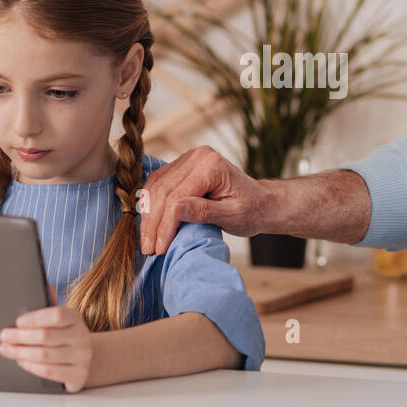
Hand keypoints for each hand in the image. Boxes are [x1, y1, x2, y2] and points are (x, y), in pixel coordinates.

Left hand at [0, 305, 93, 392]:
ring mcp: (81, 357)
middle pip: (46, 336)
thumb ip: (46, 310)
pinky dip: (31, 366)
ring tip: (6, 350)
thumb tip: (29, 300)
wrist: (87, 358)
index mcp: (75, 318)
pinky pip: (49, 371)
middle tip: (4, 337)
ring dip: (20, 352)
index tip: (18, 322)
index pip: (57, 315)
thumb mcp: (60, 321)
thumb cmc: (65, 336)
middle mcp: (81, 336)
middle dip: (20, 336)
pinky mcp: (78, 375)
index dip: (35, 318)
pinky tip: (21, 361)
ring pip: (44, 355)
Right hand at [139, 146, 268, 255]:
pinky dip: (150, 204)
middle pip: (163, 191)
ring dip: (148, 215)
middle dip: (153, 223)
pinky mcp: (182, 165)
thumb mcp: (232, 216)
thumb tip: (174, 211)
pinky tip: (148, 223)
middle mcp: (198, 156)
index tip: (159, 248)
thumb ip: (204, 211)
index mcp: (212, 165)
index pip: (177, 196)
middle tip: (148, 249)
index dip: (165, 225)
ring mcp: (188, 158)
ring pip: (156, 187)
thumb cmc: (251, 211)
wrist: (259, 202)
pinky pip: (158, 183)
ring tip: (146, 241)